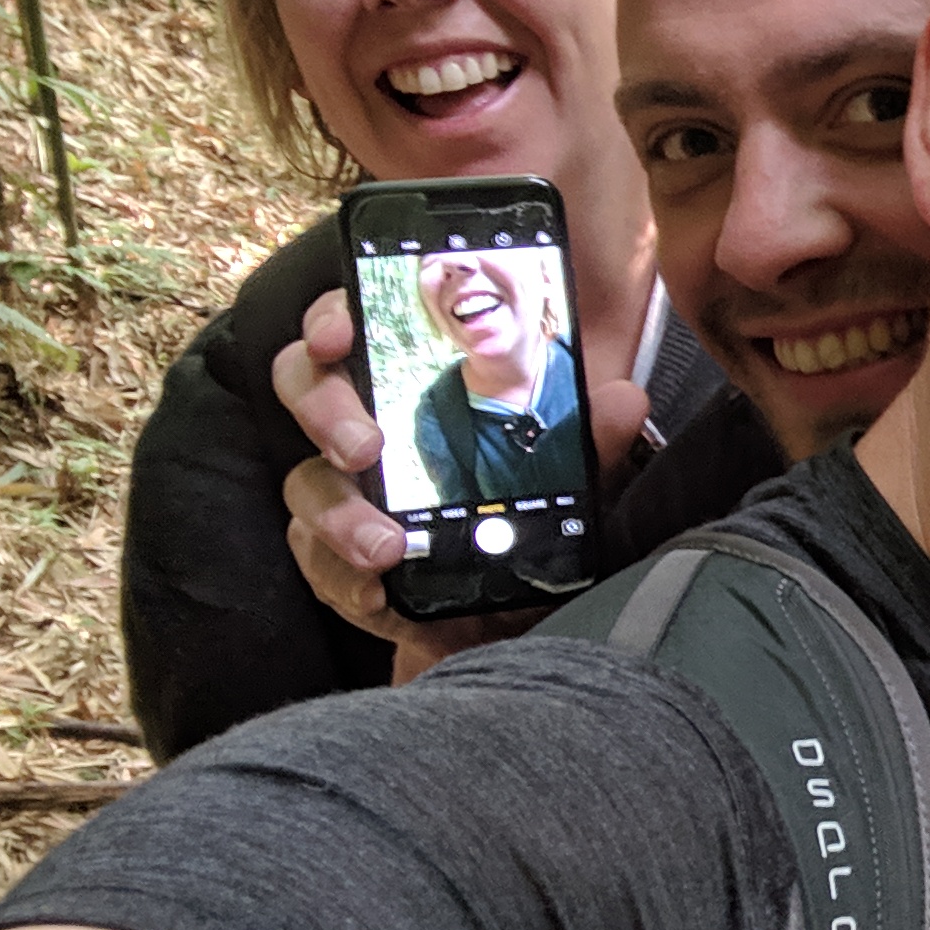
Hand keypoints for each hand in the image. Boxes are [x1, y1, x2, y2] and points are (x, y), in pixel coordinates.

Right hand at [275, 289, 651, 684]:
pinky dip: (341, 578)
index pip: (354, 325)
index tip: (340, 332)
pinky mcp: (339, 560)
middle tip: (364, 448)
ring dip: (338, 514)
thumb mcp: (570, 474)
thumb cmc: (527, 514)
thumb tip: (624, 399)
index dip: (334, 318)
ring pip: (306, 485)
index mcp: (413, 380)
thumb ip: (592, 437)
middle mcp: (368, 425)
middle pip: (307, 389)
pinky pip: (317, 563)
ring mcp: (346, 493)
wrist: (516, 611)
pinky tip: (376, 592)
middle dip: (327, 413)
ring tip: (385, 546)